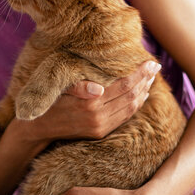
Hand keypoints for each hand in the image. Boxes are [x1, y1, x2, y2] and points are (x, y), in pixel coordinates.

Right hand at [23, 60, 160, 141]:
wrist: (38, 127)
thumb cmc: (49, 101)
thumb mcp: (60, 89)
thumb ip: (79, 87)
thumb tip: (99, 87)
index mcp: (90, 103)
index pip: (123, 85)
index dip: (139, 73)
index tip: (150, 62)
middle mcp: (98, 117)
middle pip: (130, 96)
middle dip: (145, 80)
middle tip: (155, 66)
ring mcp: (100, 127)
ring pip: (130, 108)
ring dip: (143, 92)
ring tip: (151, 78)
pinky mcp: (100, 133)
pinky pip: (124, 118)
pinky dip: (135, 105)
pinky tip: (141, 96)